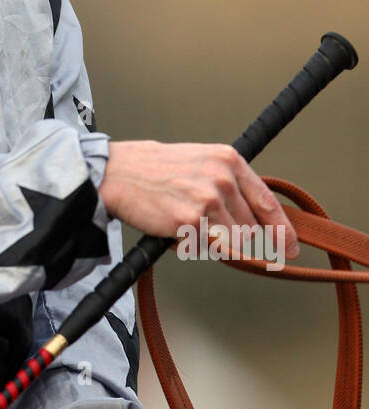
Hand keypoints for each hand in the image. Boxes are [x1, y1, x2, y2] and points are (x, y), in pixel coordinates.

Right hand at [98, 141, 299, 258]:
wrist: (118, 173)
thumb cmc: (155, 168)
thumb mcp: (200, 161)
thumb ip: (229, 183)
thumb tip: (253, 214)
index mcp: (229, 160)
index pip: (267, 202)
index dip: (282, 229)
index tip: (290, 246)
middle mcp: (223, 178)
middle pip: (250, 227)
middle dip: (235, 235)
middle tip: (208, 226)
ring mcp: (209, 201)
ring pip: (231, 241)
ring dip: (212, 240)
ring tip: (185, 220)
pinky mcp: (191, 222)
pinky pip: (206, 247)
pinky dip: (192, 245)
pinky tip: (174, 226)